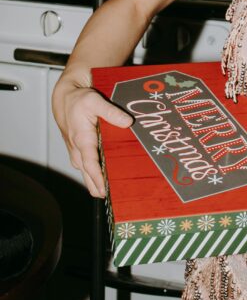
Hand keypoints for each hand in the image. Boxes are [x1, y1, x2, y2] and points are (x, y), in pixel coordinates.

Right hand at [52, 71, 132, 197]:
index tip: (104, 191)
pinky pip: (86, 167)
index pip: (90, 164)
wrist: (65, 98)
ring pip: (86, 173)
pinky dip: (93, 175)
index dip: (97, 179)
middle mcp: (78, 149)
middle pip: (87, 175)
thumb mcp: (95, 101)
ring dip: (95, 183)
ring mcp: (77, 151)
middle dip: (97, 188)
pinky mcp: (79, 150)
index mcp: (82, 139)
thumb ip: (111, 112)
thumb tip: (128, 122)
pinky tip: (105, 179)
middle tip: (111, 200)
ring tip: (110, 195)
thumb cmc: (78, 100)